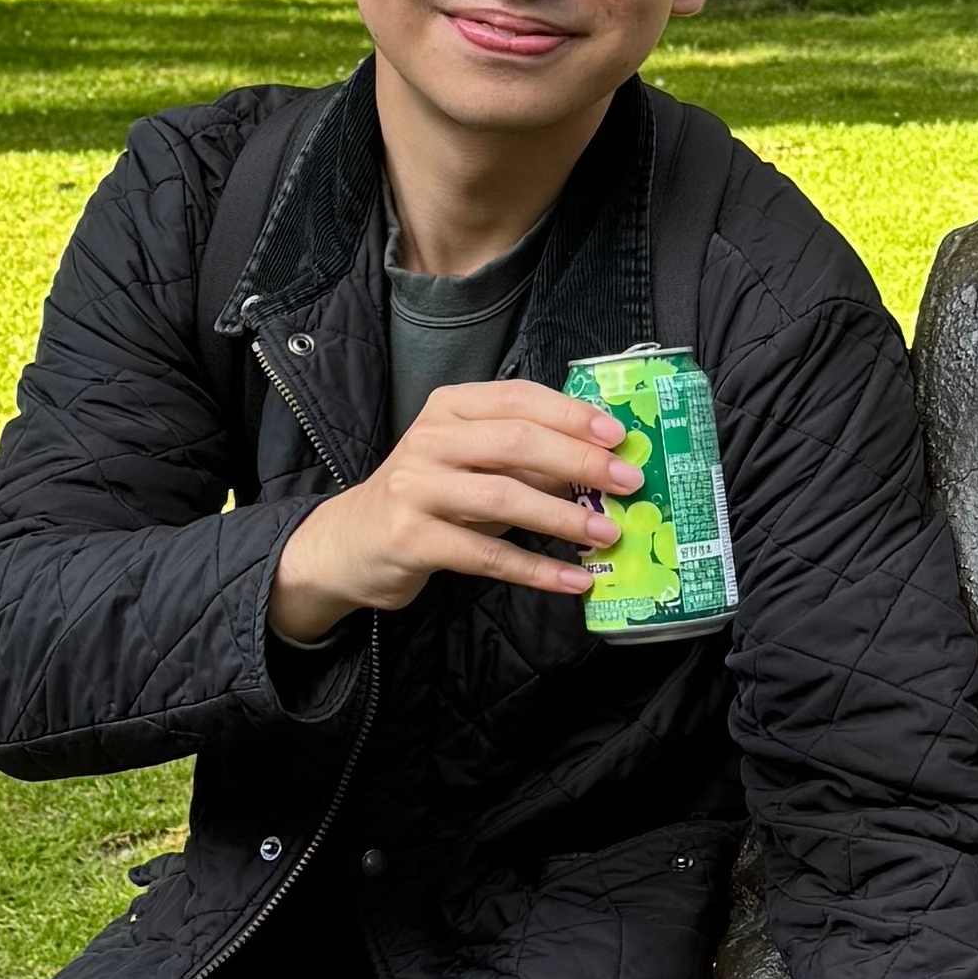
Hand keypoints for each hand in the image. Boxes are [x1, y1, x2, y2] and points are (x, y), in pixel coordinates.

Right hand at [269, 381, 639, 638]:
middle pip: (514, 441)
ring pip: (502, 496)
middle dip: (578, 460)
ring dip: (564, 517)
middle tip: (627, 482)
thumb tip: (600, 463)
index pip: (517, 398)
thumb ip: (525, 458)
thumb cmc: (428, 497)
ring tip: (609, 534)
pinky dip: (536, 569)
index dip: (570, 414)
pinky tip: (573, 580)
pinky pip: (486, 556)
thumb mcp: (472, 465)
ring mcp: (416, 489)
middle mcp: (429, 440)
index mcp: (449, 409)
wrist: (350, 542)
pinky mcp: (412, 540)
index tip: (617, 434)